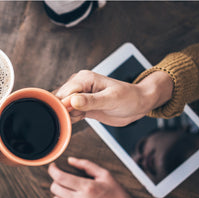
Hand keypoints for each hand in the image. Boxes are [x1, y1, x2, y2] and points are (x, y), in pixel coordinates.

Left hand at [48, 157, 163, 197]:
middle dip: (56, 181)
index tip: (53, 168)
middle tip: (63, 180)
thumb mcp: (106, 175)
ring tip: (69, 192)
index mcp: (88, 187)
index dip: (53, 170)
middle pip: (55, 189)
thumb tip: (71, 160)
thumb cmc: (119, 197)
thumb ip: (87, 165)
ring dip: (59, 195)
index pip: (60, 177)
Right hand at [53, 70, 172, 125]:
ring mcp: (79, 95)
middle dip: (64, 111)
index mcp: (84, 78)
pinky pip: (68, 113)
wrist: (139, 104)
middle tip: (79, 116)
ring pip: (62, 107)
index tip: (72, 114)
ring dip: (67, 116)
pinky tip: (81, 119)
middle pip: (59, 100)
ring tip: (83, 116)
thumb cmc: (130, 98)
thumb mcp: (111, 99)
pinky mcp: (81, 105)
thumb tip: (73, 100)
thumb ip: (91, 101)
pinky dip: (71, 119)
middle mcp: (79, 85)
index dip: (64, 105)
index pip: (64, 92)